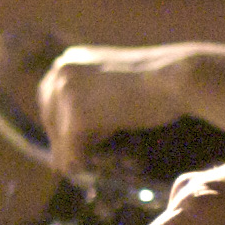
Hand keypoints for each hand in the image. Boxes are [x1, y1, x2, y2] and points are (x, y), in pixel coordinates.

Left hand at [41, 44, 199, 174]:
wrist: (177, 77)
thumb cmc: (156, 83)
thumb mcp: (111, 84)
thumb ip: (89, 99)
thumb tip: (66, 136)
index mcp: (68, 61)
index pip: (48, 101)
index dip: (61, 127)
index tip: (76, 145)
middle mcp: (60, 72)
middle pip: (50, 123)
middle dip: (68, 145)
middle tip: (90, 161)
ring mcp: (66, 94)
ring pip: (61, 143)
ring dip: (84, 154)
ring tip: (114, 155)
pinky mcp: (77, 118)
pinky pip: (73, 154)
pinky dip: (91, 163)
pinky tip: (114, 157)